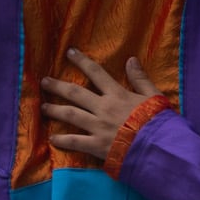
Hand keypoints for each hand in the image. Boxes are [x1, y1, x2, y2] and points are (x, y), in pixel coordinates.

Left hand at [42, 51, 159, 160]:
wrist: (156, 146)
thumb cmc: (157, 120)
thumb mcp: (153, 95)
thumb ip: (140, 78)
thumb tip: (131, 59)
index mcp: (117, 94)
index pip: (96, 73)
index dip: (82, 61)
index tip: (69, 52)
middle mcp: (103, 108)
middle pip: (76, 93)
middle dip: (58, 86)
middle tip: (44, 81)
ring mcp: (97, 127)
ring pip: (71, 115)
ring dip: (55, 110)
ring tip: (43, 107)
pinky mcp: (96, 145)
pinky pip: (75, 141)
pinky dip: (62, 140)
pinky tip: (52, 139)